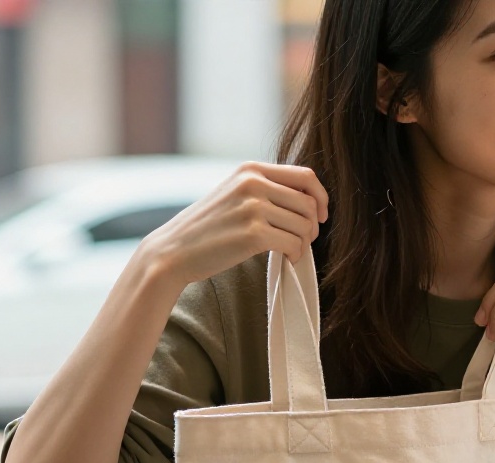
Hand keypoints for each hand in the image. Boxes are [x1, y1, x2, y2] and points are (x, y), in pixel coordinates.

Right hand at [137, 161, 328, 289]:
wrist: (173, 251)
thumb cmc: (208, 228)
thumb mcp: (234, 194)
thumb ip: (266, 188)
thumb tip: (310, 198)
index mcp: (250, 169)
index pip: (306, 176)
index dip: (321, 197)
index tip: (321, 215)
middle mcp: (252, 183)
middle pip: (309, 203)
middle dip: (313, 226)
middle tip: (303, 240)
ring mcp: (252, 207)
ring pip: (305, 225)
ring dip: (304, 242)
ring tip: (291, 250)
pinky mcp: (253, 234)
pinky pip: (294, 244)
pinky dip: (296, 255)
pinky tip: (287, 259)